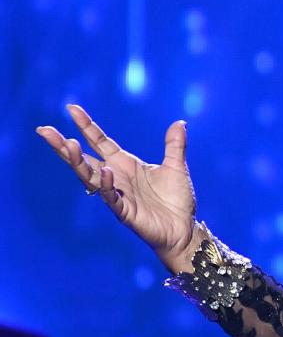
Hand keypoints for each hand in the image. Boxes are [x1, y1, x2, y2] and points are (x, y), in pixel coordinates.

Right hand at [36, 105, 200, 271]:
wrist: (184, 228)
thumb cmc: (177, 199)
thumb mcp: (176, 167)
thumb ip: (174, 145)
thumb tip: (180, 122)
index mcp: (125, 163)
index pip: (100, 141)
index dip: (86, 126)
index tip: (71, 108)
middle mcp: (116, 177)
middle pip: (83, 159)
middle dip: (64, 146)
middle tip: (44, 130)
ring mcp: (117, 194)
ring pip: (90, 177)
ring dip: (78, 162)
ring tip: (69, 144)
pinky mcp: (124, 211)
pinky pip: (111, 197)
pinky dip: (107, 185)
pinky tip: (105, 171)